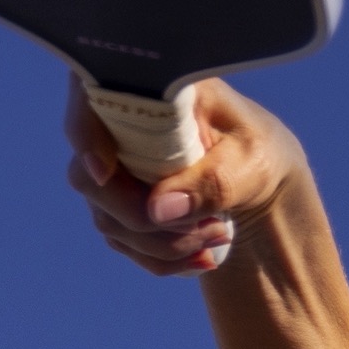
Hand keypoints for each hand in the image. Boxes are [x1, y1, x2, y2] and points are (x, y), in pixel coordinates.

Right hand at [61, 78, 348, 348]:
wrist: (263, 183)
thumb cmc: (260, 154)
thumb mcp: (250, 163)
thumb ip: (209, 182)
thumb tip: (155, 210)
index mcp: (151, 90)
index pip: (91, 99)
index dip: (84, 134)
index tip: (104, 172)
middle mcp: (120, 127)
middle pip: (89, 176)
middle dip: (141, 216)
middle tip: (206, 225)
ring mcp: (113, 169)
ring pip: (108, 219)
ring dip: (162, 243)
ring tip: (219, 234)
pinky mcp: (118, 207)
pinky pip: (123, 242)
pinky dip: (162, 257)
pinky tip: (203, 256)